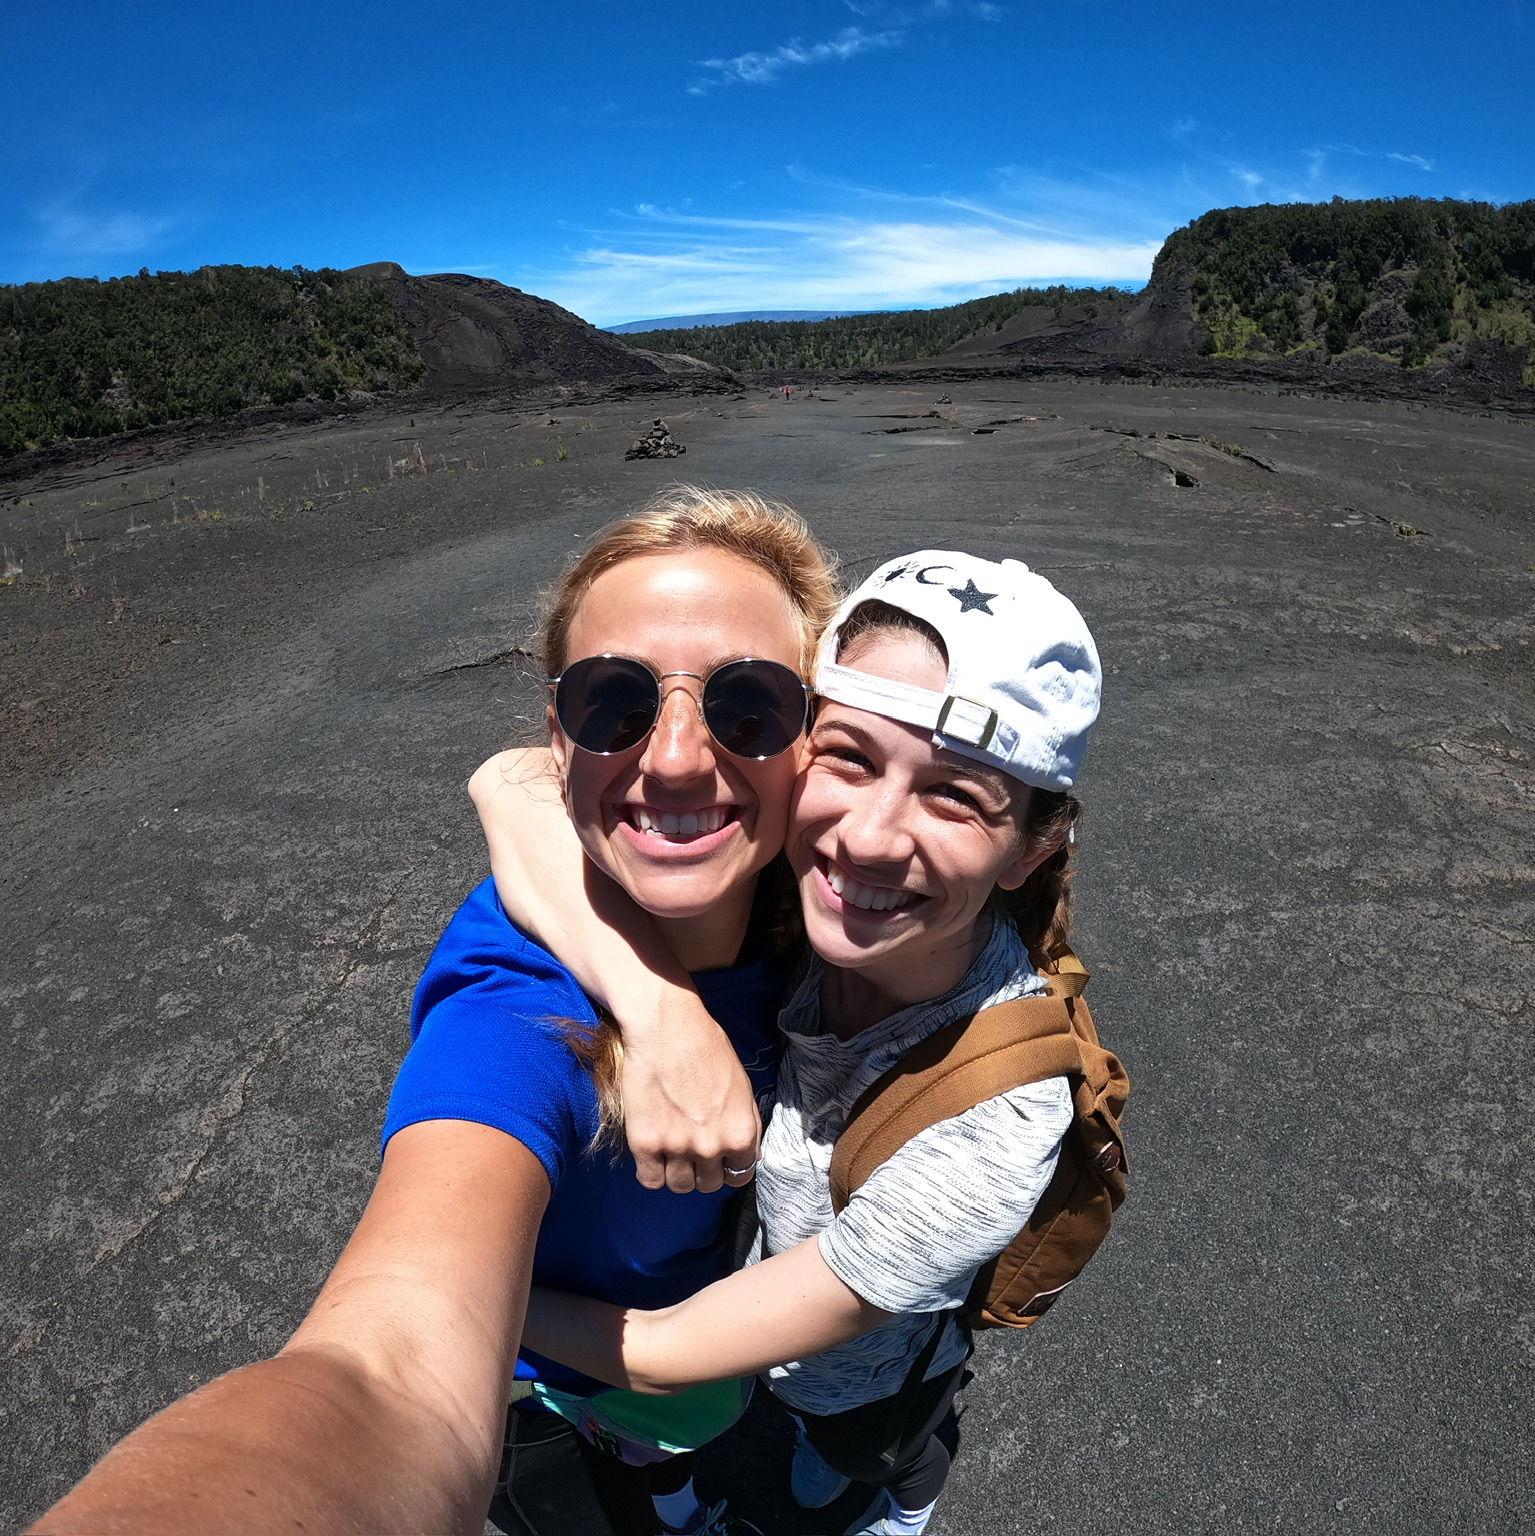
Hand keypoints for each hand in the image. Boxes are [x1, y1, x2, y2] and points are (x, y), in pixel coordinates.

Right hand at [621, 998, 760, 1194]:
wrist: (666, 1027)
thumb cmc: (707, 1047)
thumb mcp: (742, 1085)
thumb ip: (747, 1123)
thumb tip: (748, 1154)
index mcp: (740, 1133)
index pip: (740, 1176)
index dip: (729, 1168)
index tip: (719, 1159)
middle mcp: (711, 1147)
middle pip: (709, 1185)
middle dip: (703, 1170)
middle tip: (692, 1148)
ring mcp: (677, 1148)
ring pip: (680, 1187)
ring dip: (678, 1173)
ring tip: (672, 1151)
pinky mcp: (645, 1144)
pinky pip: (650, 1180)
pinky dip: (652, 1172)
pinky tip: (653, 1154)